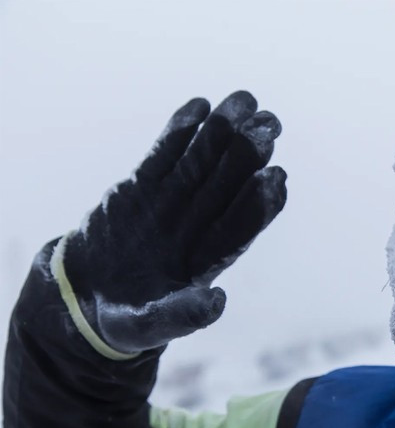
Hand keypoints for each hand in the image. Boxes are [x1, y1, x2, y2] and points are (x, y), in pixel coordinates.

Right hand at [61, 91, 284, 353]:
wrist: (84, 299)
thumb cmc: (126, 321)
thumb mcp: (149, 325)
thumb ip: (182, 315)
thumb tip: (218, 303)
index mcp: (207, 259)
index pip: (240, 226)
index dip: (260, 203)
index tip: (276, 177)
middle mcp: (197, 226)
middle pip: (228, 185)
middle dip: (249, 155)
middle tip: (270, 124)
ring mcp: (171, 203)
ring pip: (201, 163)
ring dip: (221, 133)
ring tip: (242, 102)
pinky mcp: (142, 188)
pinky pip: (164, 155)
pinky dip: (179, 132)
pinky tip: (198, 105)